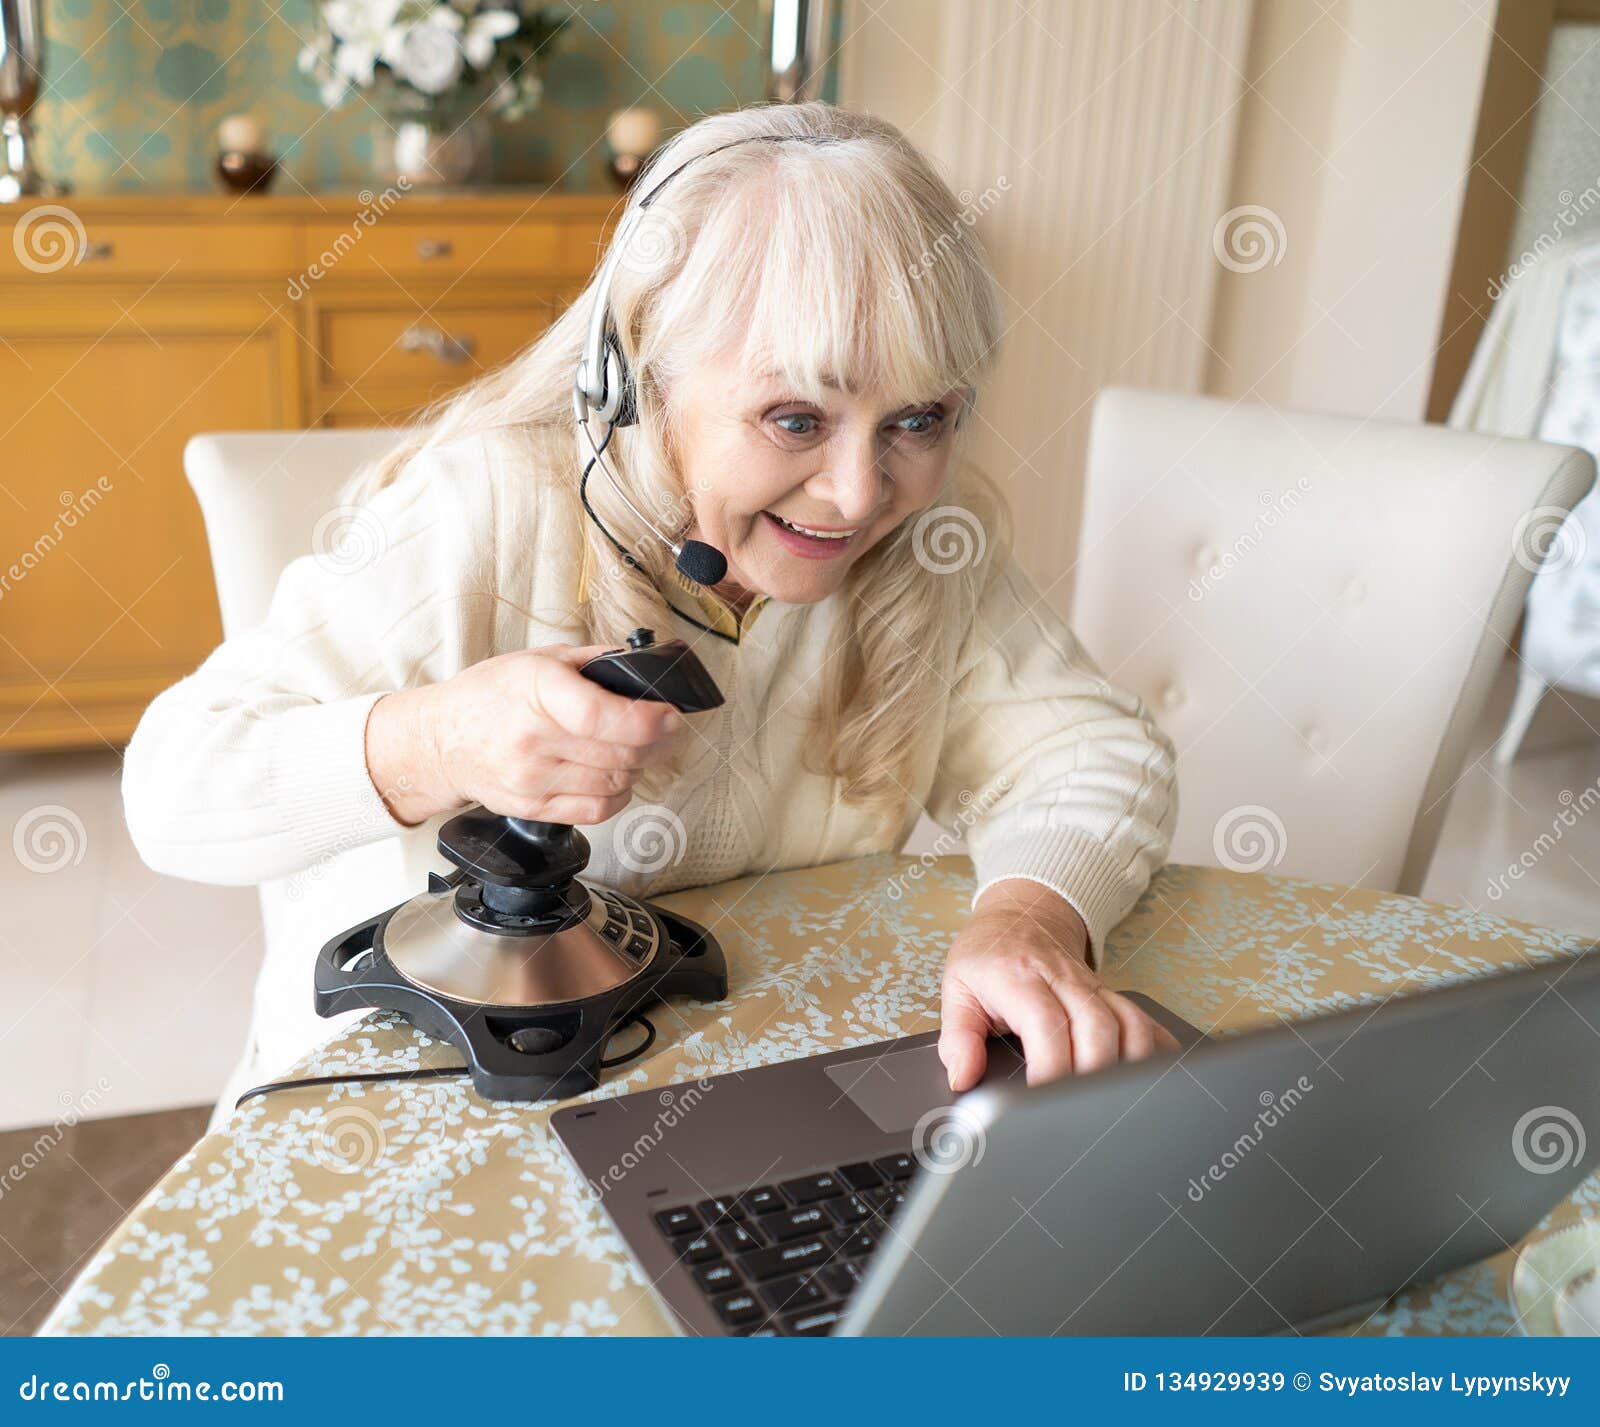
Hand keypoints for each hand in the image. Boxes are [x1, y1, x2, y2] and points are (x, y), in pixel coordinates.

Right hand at [365, 644, 684, 826]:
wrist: (442, 739)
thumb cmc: (491, 694)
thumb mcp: (540, 659)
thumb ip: (595, 662)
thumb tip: (645, 668)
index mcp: (537, 691)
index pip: (602, 716)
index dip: (647, 720)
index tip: (669, 716)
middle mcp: (533, 739)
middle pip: (619, 752)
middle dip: (654, 742)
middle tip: (663, 730)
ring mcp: (532, 779)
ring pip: (614, 783)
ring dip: (636, 768)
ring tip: (634, 749)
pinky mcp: (533, 808)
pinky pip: (595, 810)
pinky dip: (617, 796)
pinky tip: (614, 776)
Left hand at [938, 879, 1178, 1090]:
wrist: (1020, 915)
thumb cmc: (987, 955)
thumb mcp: (956, 988)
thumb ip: (957, 1037)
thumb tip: (963, 1077)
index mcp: (1020, 978)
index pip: (1046, 1023)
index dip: (1050, 1067)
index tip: (1042, 1101)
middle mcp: (1063, 980)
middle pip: (1097, 1027)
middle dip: (1093, 1075)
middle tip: (1078, 1111)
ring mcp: (1093, 987)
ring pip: (1130, 1024)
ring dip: (1128, 1067)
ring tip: (1112, 1103)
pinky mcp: (1112, 996)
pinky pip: (1145, 1021)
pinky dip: (1155, 1051)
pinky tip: (1151, 1078)